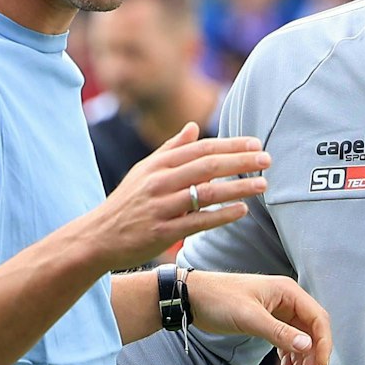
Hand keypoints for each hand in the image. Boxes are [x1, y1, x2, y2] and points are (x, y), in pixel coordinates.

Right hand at [95, 124, 270, 270]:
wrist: (98, 237)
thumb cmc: (126, 203)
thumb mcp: (143, 171)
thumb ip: (171, 149)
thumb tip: (194, 127)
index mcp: (158, 164)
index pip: (201, 148)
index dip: (230, 144)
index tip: (256, 144)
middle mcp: (159, 182)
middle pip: (207, 166)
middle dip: (240, 161)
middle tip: (267, 160)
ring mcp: (161, 207)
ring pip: (206, 192)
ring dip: (238, 187)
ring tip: (262, 185)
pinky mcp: (163, 232)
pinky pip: (198, 221)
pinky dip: (221, 214)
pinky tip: (242, 210)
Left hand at [185, 271, 331, 364]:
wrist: (193, 297)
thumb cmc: (220, 299)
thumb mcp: (250, 318)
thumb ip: (279, 333)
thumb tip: (307, 346)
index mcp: (288, 292)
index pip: (317, 318)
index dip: (324, 343)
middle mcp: (287, 300)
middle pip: (311, 331)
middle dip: (311, 357)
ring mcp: (278, 311)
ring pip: (300, 339)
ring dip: (301, 360)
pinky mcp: (267, 321)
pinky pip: (286, 341)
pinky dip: (289, 357)